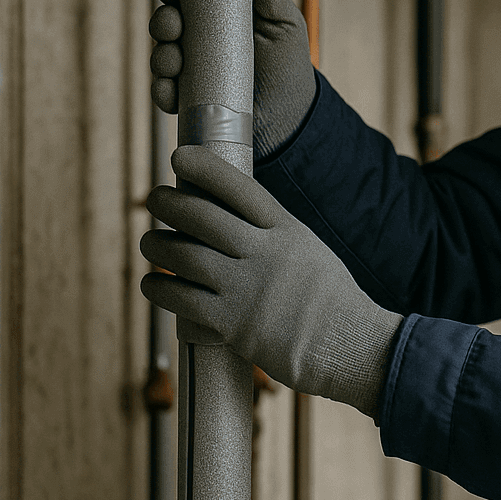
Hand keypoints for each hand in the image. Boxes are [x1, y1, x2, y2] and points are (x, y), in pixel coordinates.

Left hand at [140, 146, 402, 416]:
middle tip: (154, 197)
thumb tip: (231, 226)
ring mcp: (248, 288)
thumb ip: (274, 237)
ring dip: (159, 246)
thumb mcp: (309, 251)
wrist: (351, 345)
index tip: (179, 155)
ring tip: (149, 241)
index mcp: (288, 230)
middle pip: (205, 218)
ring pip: (187, 257)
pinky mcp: (234, 325)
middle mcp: (266, 253)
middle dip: (172, 204)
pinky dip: (161, 288)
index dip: (206, 169)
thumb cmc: (331, 300)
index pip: (241, 188)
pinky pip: (184, 300)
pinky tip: (152, 283)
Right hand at [150, 0, 317, 158]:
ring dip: (160, 55)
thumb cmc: (287, 62)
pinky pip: (163, 91)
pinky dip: (162, 90)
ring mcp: (190, 67)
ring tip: (174, 62)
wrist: (290, 119)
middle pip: (166, 19)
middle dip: (162, 19)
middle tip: (172, 26)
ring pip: (160, 54)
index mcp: (219, 11)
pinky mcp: (186, 98)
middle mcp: (199, 37)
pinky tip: (171, 91)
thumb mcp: (283, 21)